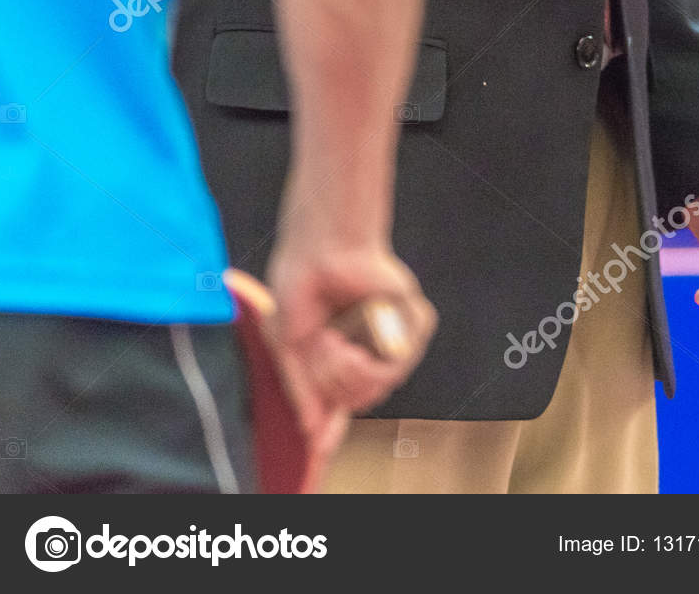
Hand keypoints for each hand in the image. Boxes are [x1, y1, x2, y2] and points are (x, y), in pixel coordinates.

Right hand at [267, 203, 435, 463]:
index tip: (322, 452)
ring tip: (335, 335)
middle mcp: (364, 353)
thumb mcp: (288, 340)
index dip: (331, 430)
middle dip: (331, 380)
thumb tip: (312, 430)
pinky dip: (375, 344)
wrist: (323, 245)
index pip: (339, 405)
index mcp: (334, 359)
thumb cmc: (302, 283)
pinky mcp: (410, 323)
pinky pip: (402, 358)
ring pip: (378, 386)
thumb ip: (300, 387)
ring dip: (347, 365)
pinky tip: (361, 320)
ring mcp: (388, 341)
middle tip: (321, 345)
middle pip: (356, 400)